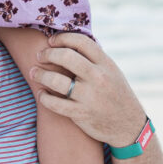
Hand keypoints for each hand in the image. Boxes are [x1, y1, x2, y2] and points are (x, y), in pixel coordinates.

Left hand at [35, 34, 147, 149]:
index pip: (81, 42)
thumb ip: (94, 58)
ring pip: (57, 81)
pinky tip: (41, 94)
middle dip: (48, 54)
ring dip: (40, 75)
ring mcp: (90, 96)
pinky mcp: (81, 114)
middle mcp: (98, 77)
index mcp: (106, 63)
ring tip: (34, 73)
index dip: (62, 38)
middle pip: (67, 57)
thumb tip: (70, 41)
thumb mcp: (112, 71)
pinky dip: (44, 98)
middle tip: (39, 56)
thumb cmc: (115, 94)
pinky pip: (55, 104)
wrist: (128, 125)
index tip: (51, 41)